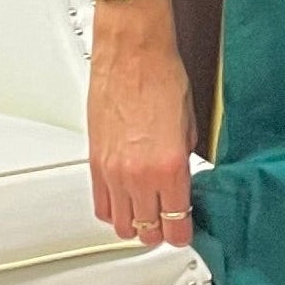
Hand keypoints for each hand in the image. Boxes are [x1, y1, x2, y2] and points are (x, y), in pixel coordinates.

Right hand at [88, 0, 196, 250]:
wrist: (132, 51)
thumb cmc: (162, 76)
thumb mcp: (189, 124)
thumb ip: (185, 160)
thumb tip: (185, 179)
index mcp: (169, 167)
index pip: (176, 226)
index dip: (183, 234)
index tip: (188, 231)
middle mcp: (138, 175)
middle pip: (147, 232)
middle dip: (161, 231)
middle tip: (171, 220)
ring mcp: (112, 171)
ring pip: (121, 225)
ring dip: (136, 223)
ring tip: (149, 211)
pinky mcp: (94, 162)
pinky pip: (101, 204)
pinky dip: (114, 208)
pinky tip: (126, 199)